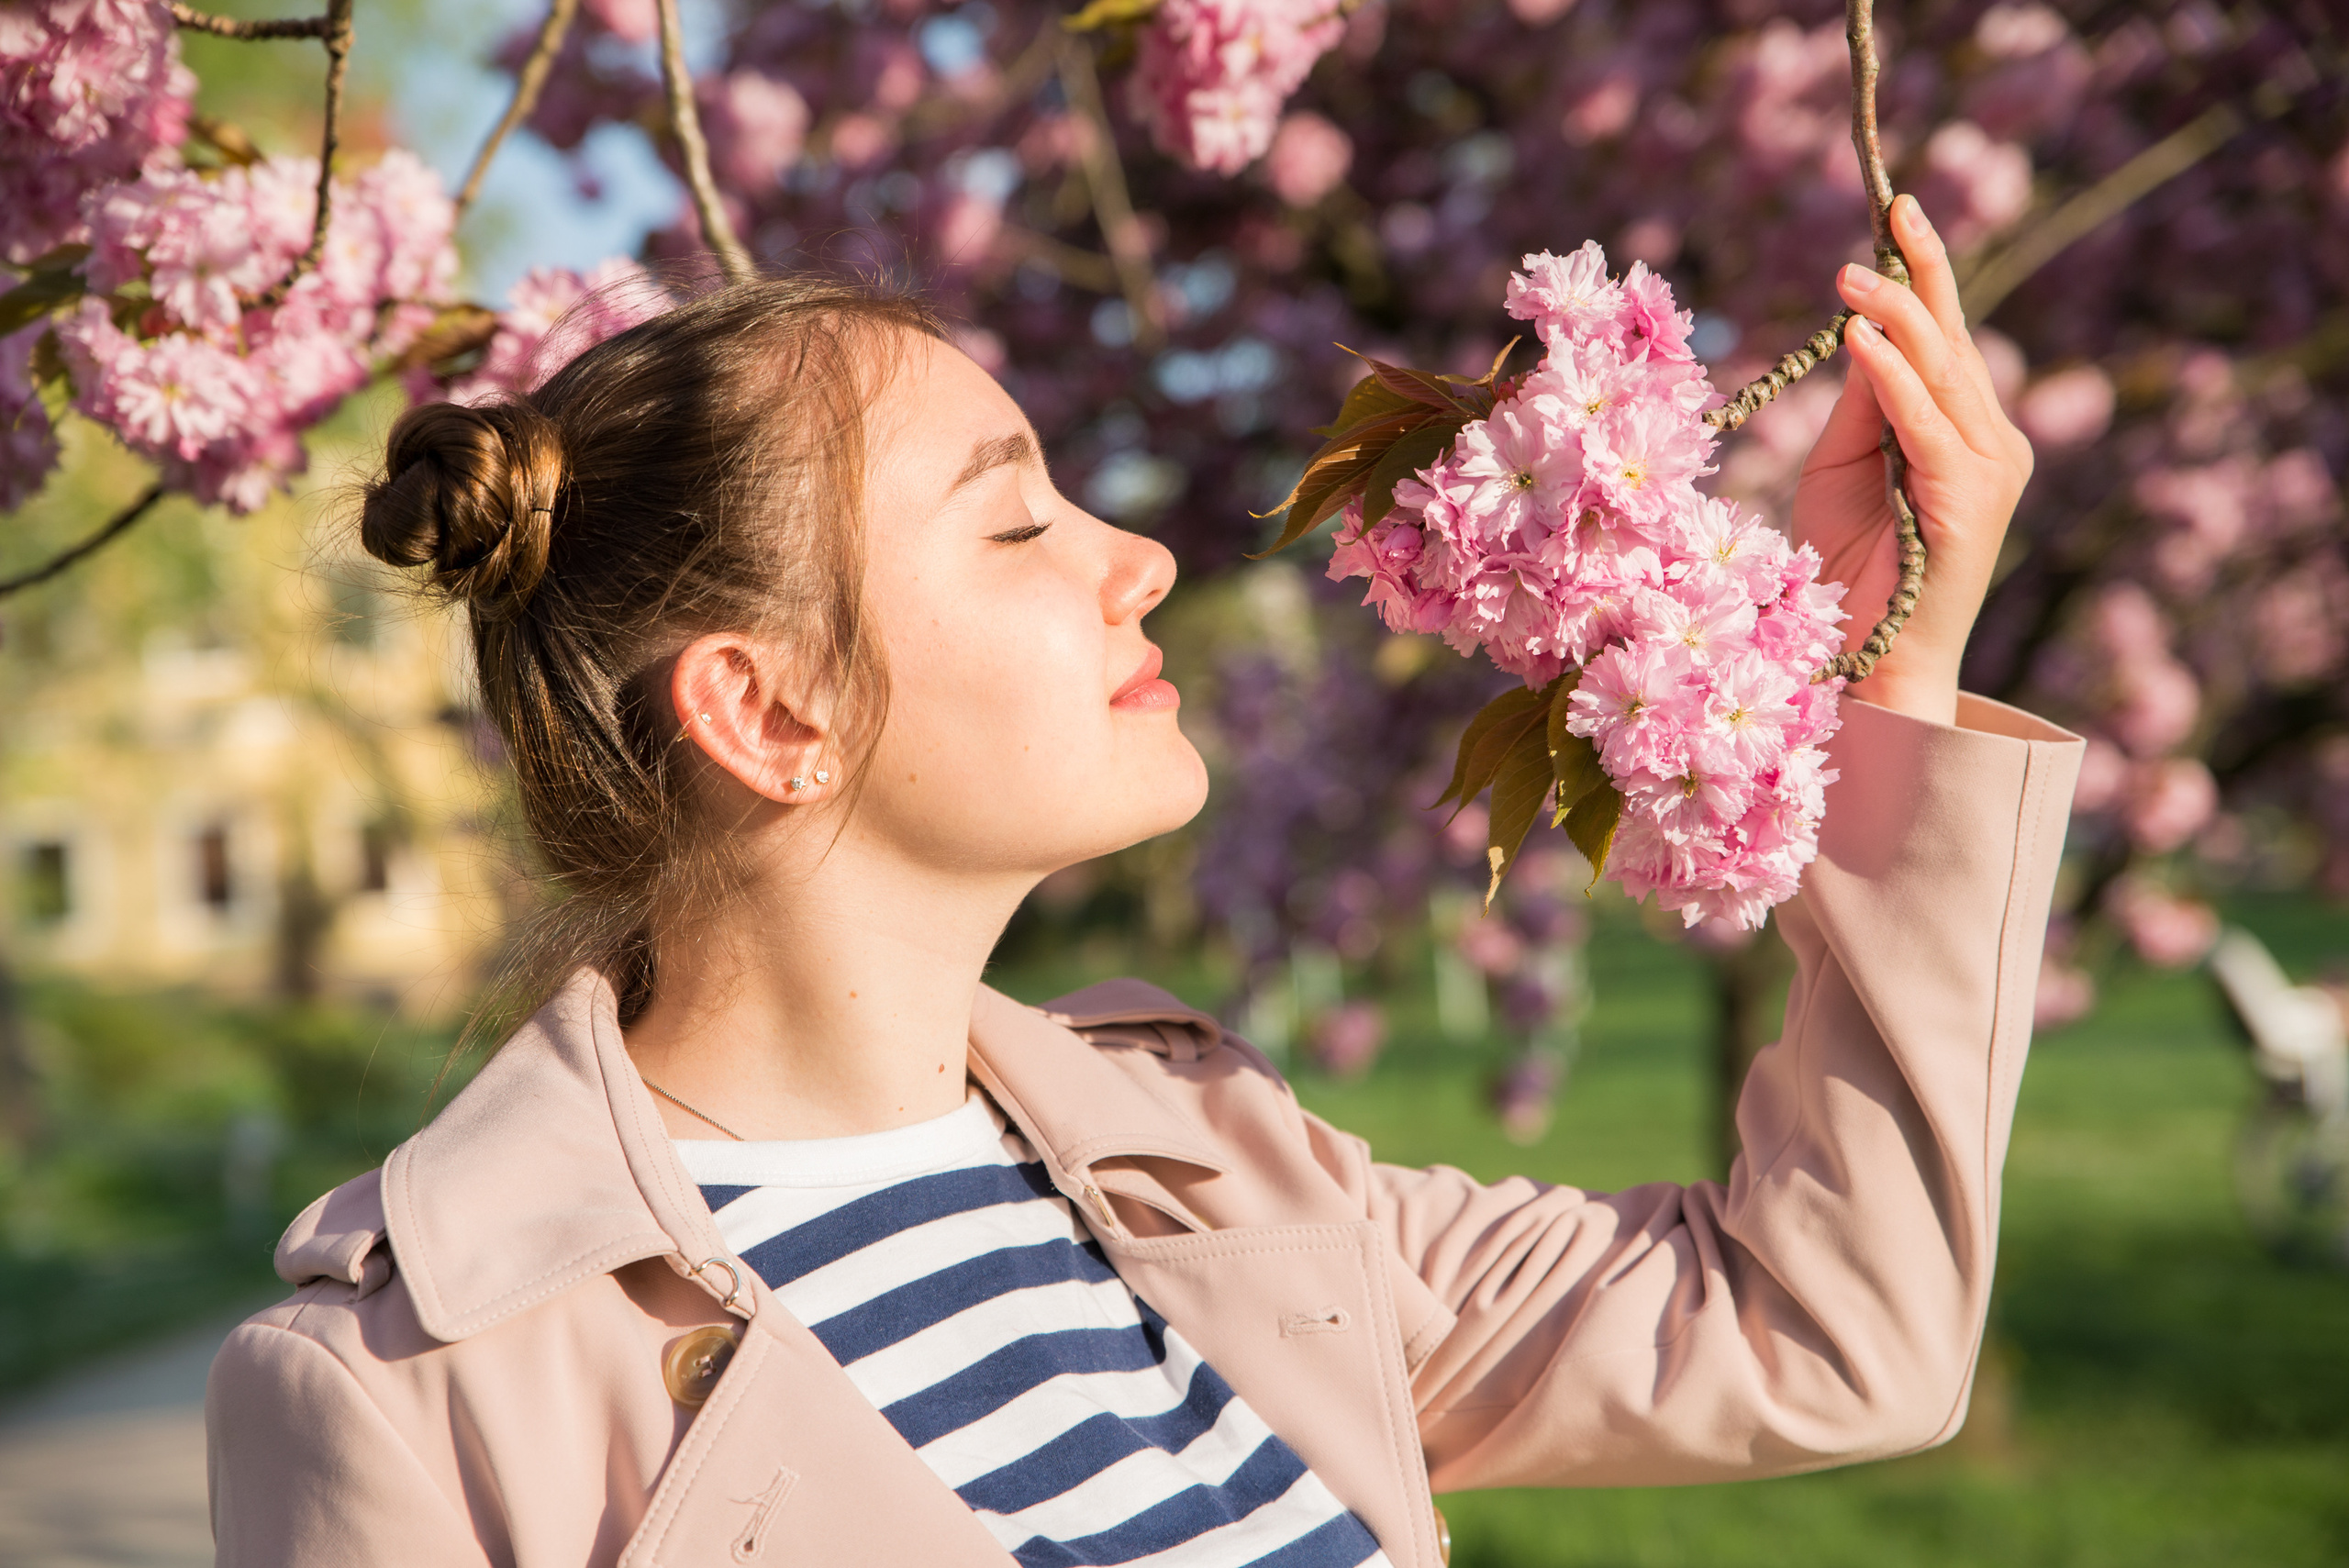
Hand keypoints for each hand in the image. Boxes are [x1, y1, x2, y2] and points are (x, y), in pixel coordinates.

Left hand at [1788, 194, 2033, 728]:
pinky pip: (1924, 423)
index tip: (1899, 208)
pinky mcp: (1968, 501)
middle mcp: (1990, 443)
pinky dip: (1893, 376)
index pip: (1947, 338)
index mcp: (1963, 432)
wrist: (1863, 661)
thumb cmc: (1844, 569)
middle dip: (1919, 274)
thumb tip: (1862, 330)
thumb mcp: (1841, 465)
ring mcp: (1988, 472)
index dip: (1925, 273)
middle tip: (1892, 211)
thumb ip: (1861, 404)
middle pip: (1955, 341)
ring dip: (1898, 315)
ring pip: (1944, 372)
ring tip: (1853, 274)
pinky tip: (1863, 339)